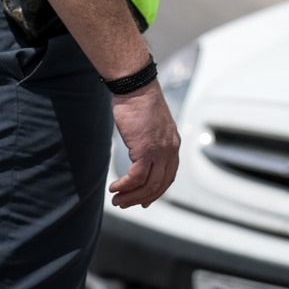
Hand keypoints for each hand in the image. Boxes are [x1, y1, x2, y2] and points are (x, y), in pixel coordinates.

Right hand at [108, 82, 179, 207]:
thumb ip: (149, 140)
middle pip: (159, 185)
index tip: (144, 200)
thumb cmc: (138, 100)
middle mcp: (170, 149)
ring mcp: (159, 151)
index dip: (156, 191)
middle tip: (126, 203)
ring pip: (148, 185)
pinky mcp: (145, 150)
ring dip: (131, 196)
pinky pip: (136, 178)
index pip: (168, 176)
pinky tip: (115, 188)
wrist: (135, 86)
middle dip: (142, 198)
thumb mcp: (149, 124)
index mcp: (172, 143)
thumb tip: (139, 151)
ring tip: (117, 199)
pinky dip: (125, 186)